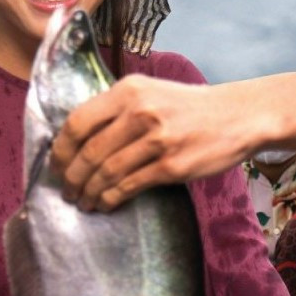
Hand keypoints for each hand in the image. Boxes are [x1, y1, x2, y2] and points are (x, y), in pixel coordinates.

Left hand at [50, 77, 257, 210]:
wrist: (238, 115)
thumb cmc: (190, 108)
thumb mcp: (151, 93)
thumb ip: (117, 109)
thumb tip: (79, 139)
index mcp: (128, 91)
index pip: (78, 122)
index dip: (61, 150)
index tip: (57, 166)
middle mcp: (140, 112)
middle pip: (89, 152)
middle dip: (71, 178)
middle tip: (67, 192)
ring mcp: (157, 140)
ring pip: (106, 172)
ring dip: (88, 193)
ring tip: (83, 202)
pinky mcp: (172, 166)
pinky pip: (129, 186)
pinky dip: (110, 199)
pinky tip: (105, 204)